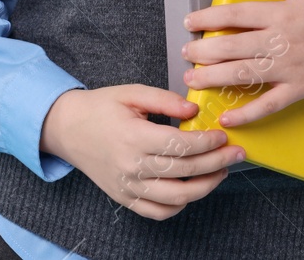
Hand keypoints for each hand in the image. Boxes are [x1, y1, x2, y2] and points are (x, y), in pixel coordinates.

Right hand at [38, 85, 245, 220]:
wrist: (67, 129)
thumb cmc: (100, 108)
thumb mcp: (131, 92)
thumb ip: (165, 100)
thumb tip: (194, 111)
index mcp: (133, 136)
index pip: (181, 145)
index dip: (208, 142)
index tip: (223, 135)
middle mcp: (131, 166)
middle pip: (185, 171)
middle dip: (217, 162)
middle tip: (236, 153)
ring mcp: (128, 186)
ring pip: (176, 198)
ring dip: (206, 186)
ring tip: (221, 171)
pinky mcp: (124, 199)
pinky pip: (158, 212)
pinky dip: (180, 205)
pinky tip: (192, 189)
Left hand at [181, 0, 303, 128]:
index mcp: (281, 13)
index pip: (236, 15)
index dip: (209, 17)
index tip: (189, 20)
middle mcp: (282, 42)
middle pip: (234, 47)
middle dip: (204, 51)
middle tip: (185, 52)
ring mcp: (290, 68)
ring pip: (245, 75)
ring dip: (214, 78)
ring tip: (192, 79)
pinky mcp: (299, 89)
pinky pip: (269, 104)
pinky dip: (247, 113)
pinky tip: (226, 117)